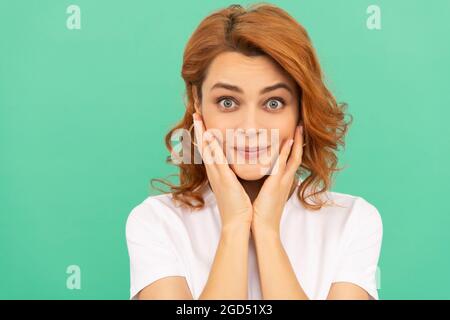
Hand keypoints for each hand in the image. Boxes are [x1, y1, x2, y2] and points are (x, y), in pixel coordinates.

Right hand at [193, 113, 252, 229]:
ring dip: (202, 133)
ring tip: (198, 118)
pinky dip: (212, 147)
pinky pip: (216, 159)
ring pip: (206, 150)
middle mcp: (214, 172)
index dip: (205, 135)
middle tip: (195, 113)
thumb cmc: (238, 206)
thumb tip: (235, 166)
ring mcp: (217, 175)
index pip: (208, 150)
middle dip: (199, 129)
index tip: (202, 121)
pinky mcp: (223, 179)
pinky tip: (210, 135)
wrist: (237, 223)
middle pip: (203, 146)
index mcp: (217, 173)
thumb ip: (233, 175)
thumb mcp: (234, 186)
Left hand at [252, 125, 303, 235]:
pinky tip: (288, 141)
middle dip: (299, 141)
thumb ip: (266, 184)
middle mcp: (286, 180)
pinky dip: (286, 152)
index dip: (293, 147)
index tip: (294, 135)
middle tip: (302, 126)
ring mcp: (283, 181)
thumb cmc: (261, 213)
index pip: (290, 160)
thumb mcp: (266, 195)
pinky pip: (284, 164)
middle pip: (296, 156)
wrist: (263, 228)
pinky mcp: (277, 184)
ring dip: (297, 142)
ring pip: (293, 157)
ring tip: (300, 128)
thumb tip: (261, 176)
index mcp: (282, 182)